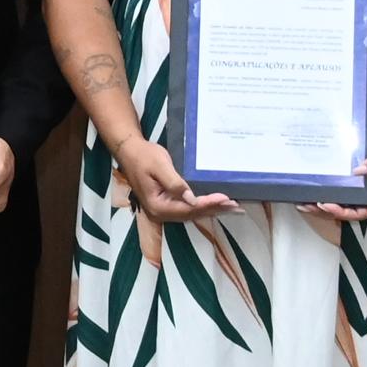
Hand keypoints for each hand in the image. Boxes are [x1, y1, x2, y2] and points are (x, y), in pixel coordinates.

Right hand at [108, 130, 228, 222]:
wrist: (130, 152)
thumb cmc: (144, 156)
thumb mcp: (160, 166)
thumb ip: (175, 183)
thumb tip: (192, 199)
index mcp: (157, 206)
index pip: (188, 208)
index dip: (208, 204)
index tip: (225, 198)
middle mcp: (160, 213)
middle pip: (192, 214)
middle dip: (215, 209)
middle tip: (236, 206)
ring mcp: (163, 210)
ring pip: (191, 213)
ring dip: (212, 210)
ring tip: (232, 208)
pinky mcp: (167, 204)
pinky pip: (188, 209)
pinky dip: (203, 207)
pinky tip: (216, 206)